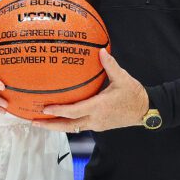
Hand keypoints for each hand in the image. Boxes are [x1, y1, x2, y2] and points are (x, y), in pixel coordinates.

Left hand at [34, 49, 149, 132]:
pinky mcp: (99, 125)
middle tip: (34, 121)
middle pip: (68, 125)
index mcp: (99, 107)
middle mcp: (95, 119)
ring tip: (42, 121)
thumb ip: (110, 65)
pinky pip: (79, 126)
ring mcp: (97, 124)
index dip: (58, 110)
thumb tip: (101, 51)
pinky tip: (61, 118)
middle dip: (50, 125)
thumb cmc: (134, 94)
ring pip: (72, 128)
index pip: (74, 111)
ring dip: (57, 126)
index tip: (45, 108)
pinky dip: (67, 123)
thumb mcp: (123, 78)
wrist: (146, 110)